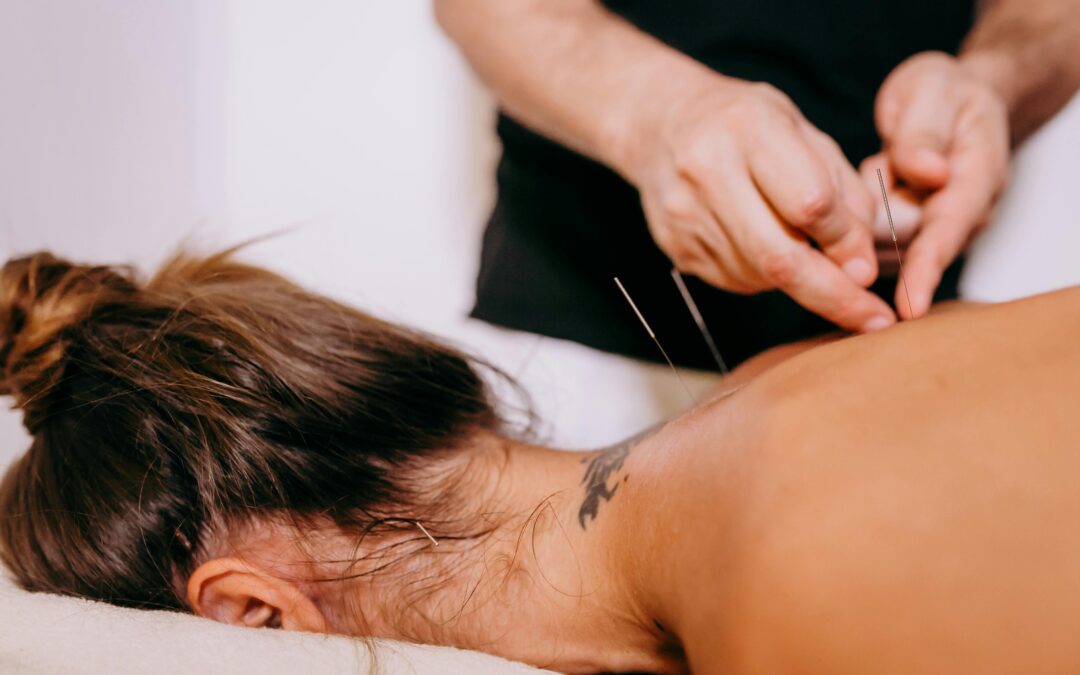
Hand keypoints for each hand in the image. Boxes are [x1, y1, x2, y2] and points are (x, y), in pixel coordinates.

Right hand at [620, 75, 896, 332]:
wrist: (662, 124)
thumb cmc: (746, 124)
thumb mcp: (803, 131)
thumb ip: (842, 190)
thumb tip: (860, 264)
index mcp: (749, 127)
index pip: (810, 203)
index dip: (847, 242)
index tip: (868, 267)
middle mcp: (708, 170)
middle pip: (780, 256)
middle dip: (833, 294)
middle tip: (872, 317)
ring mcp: (685, 213)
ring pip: (761, 275)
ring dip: (800, 281)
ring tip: (807, 253)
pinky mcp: (675, 246)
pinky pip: (737, 279)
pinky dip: (766, 276)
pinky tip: (765, 245)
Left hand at [870, 51, 1010, 318]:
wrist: (947, 100)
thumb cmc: (941, 94)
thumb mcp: (932, 91)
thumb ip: (924, 132)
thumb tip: (928, 172)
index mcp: (978, 177)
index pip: (949, 231)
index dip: (927, 268)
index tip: (909, 305)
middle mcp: (961, 213)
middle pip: (909, 248)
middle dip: (876, 231)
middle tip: (872, 173)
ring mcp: (934, 227)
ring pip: (882, 247)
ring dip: (863, 221)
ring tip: (876, 168)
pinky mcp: (906, 233)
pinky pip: (869, 240)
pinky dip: (855, 221)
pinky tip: (862, 187)